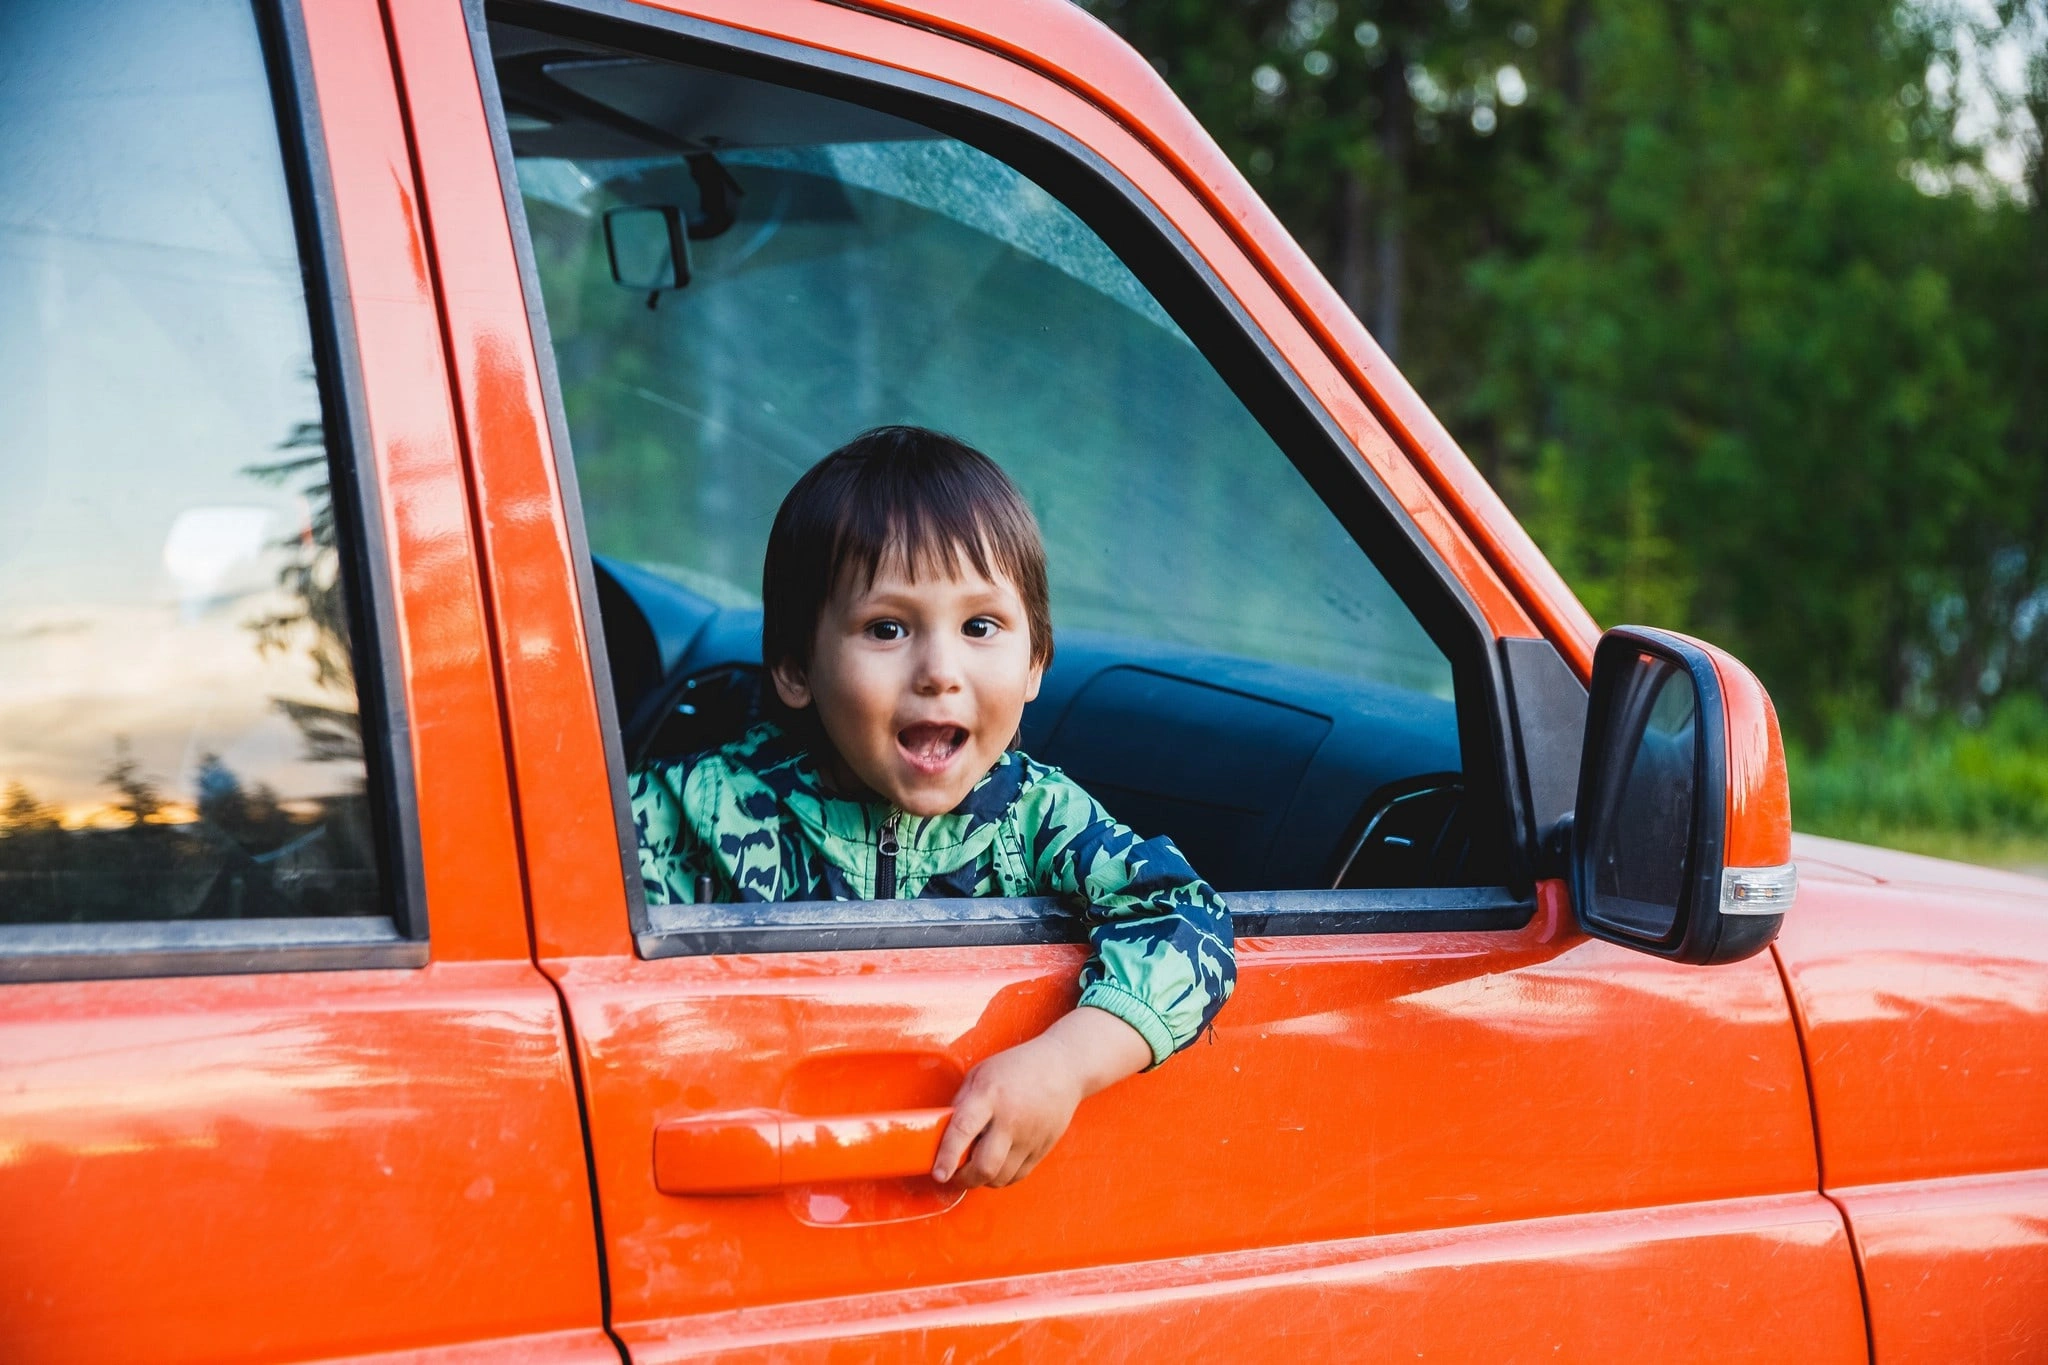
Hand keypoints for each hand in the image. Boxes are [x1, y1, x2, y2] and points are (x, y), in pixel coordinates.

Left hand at [931, 1005, 1151, 1187]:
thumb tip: (945, 1132)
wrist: (1064, 1066)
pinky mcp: (1043, 1147)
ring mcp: (1030, 1136)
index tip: (939, 1173)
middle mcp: (1010, 1119)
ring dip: (983, 1180)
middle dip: (964, 1179)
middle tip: (954, 1175)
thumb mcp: (981, 1073)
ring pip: (1001, 1177)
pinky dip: (1003, 1177)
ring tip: (975, 1167)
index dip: (948, 1157)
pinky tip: (997, 1165)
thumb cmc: (1019, 1066)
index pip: (963, 1131)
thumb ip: (962, 1102)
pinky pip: (1018, 1175)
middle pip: (985, 1166)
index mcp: (990, 1095)